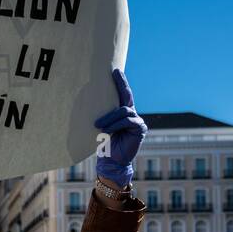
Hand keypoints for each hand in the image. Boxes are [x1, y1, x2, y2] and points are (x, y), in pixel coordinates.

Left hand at [93, 68, 146, 186]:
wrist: (112, 161)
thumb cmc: (104, 144)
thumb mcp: (102, 127)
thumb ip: (104, 116)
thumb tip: (92, 101)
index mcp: (122, 113)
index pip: (123, 94)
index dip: (120, 82)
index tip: (115, 70)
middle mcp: (132, 114)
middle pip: (127, 97)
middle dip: (120, 84)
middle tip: (113, 74)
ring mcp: (137, 121)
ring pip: (124, 111)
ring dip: (110, 117)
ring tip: (98, 125)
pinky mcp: (140, 128)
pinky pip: (128, 121)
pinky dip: (116, 125)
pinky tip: (106, 130)